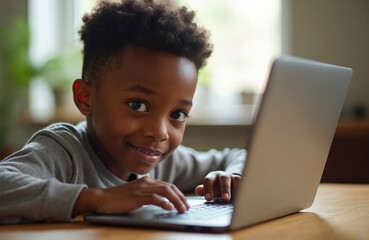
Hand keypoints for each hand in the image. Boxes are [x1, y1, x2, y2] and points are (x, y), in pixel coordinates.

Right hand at [73, 176, 189, 214]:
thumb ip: (148, 195)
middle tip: (187, 207)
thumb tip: (162, 203)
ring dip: (176, 200)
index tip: (184, 202)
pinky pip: (154, 198)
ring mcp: (142, 188)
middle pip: (170, 187)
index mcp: (147, 181)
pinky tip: (169, 208)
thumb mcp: (136, 194)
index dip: (178, 194)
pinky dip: (164, 203)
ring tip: (182, 209)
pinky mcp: (137, 196)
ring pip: (165, 191)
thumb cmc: (118, 199)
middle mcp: (147, 182)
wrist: (102, 198)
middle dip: (181, 197)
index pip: (168, 185)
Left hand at [194, 171, 240, 201]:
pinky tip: (244, 197)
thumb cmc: (217, 188)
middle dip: (225, 189)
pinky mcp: (242, 180)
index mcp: (212, 176)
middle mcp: (223, 175)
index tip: (208, 199)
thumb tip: (197, 190)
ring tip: (237, 199)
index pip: (208, 180)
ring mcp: (233, 177)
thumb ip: (204, 190)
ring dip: (236, 189)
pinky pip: (244, 182)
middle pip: (224, 179)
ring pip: (236, 179)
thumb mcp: (210, 189)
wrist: (228, 182)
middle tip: (225, 199)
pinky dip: (244, 189)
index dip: (208, 189)